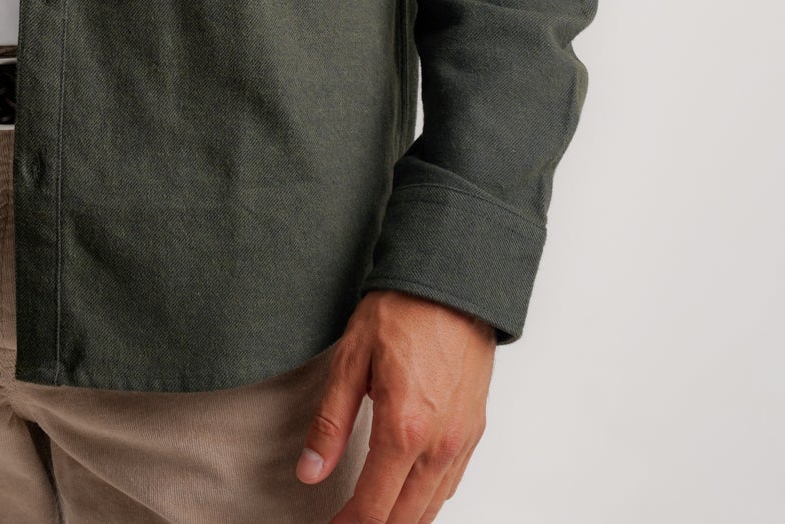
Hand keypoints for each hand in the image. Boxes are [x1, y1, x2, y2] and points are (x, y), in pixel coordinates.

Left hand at [296, 288, 495, 522]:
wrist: (453, 283)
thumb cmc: (402, 311)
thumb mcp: (351, 359)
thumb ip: (330, 422)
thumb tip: (310, 471)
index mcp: (403, 429)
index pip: (374, 508)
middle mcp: (438, 444)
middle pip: (405, 518)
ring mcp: (461, 441)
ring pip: (432, 509)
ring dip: (402, 520)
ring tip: (372, 517)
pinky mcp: (475, 431)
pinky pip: (451, 485)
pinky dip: (428, 502)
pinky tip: (408, 496)